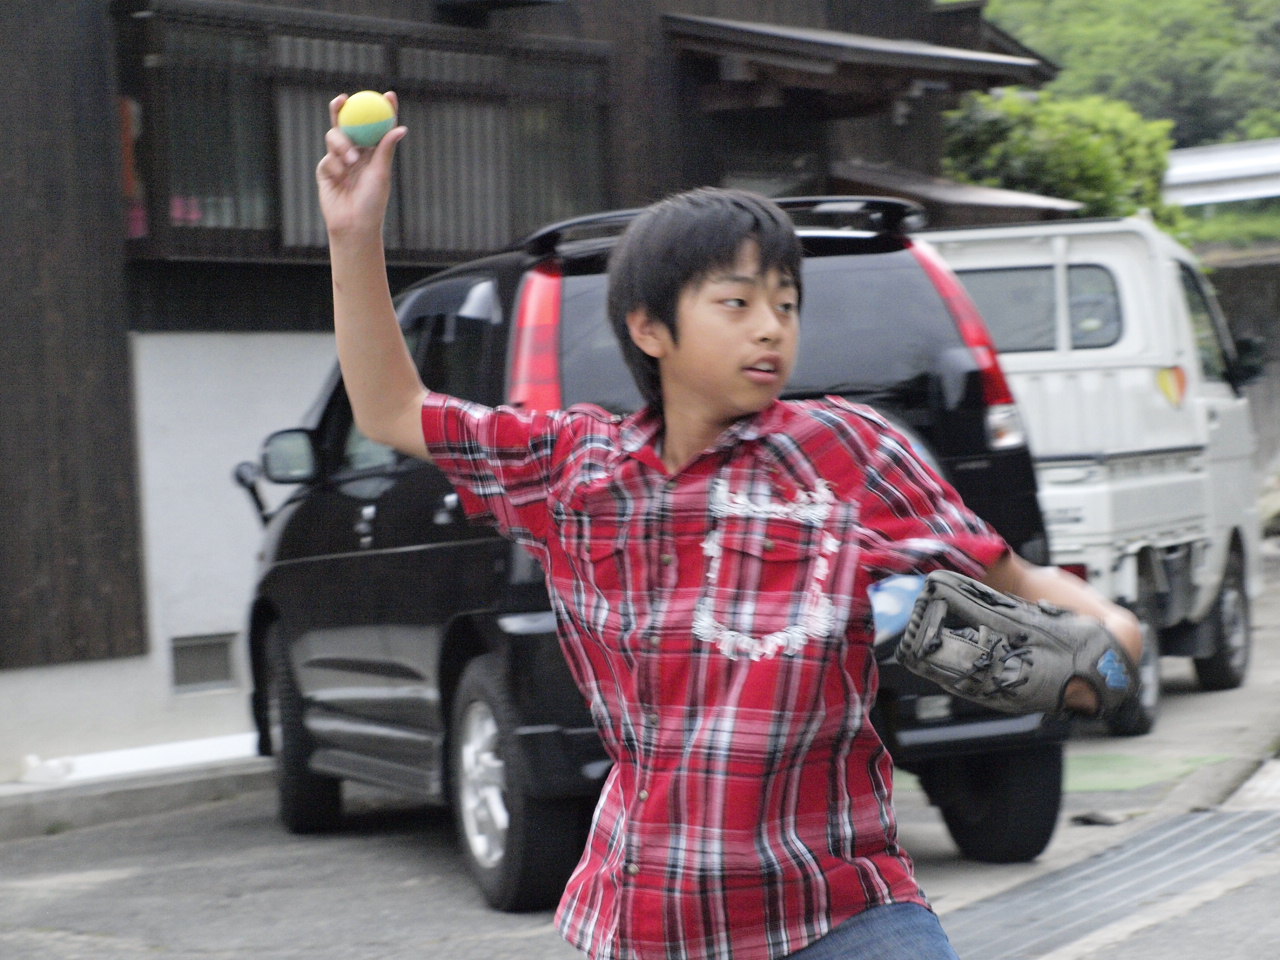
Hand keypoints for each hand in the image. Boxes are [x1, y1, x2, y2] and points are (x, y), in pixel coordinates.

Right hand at [316, 92, 406, 237]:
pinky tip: (340, 177)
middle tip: (345, 99)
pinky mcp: (325, 169)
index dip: (382, 109)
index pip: (377, 125)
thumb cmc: (372, 202)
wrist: (353, 224)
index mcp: (374, 152)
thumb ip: (385, 149)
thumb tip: (400, 127)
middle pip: (349, 123)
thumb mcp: (381, 173)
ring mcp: (339, 160)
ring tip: (351, 160)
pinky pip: (328, 158)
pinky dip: (335, 164)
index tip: (389, 95)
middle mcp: (357, 152)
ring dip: (342, 144)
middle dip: (344, 107)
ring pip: (335, 136)